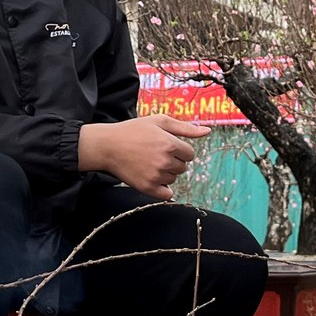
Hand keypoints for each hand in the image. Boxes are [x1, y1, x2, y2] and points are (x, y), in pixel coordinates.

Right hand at [78, 115, 209, 199]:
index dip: (179, 149)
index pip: (190, 154)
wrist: (107, 146)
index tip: (164, 146)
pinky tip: (152, 178)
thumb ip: (185, 128)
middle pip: (183, 167)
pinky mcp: (148, 188)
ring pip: (174, 179)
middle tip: (154, 154)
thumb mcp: (159, 122)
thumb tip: (207, 131)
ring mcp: (157, 176)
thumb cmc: (133, 131)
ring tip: (148, 163)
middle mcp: (165, 161)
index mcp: (170, 144)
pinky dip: (163, 188)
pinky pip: (167, 194)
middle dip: (173, 161)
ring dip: (166, 173)